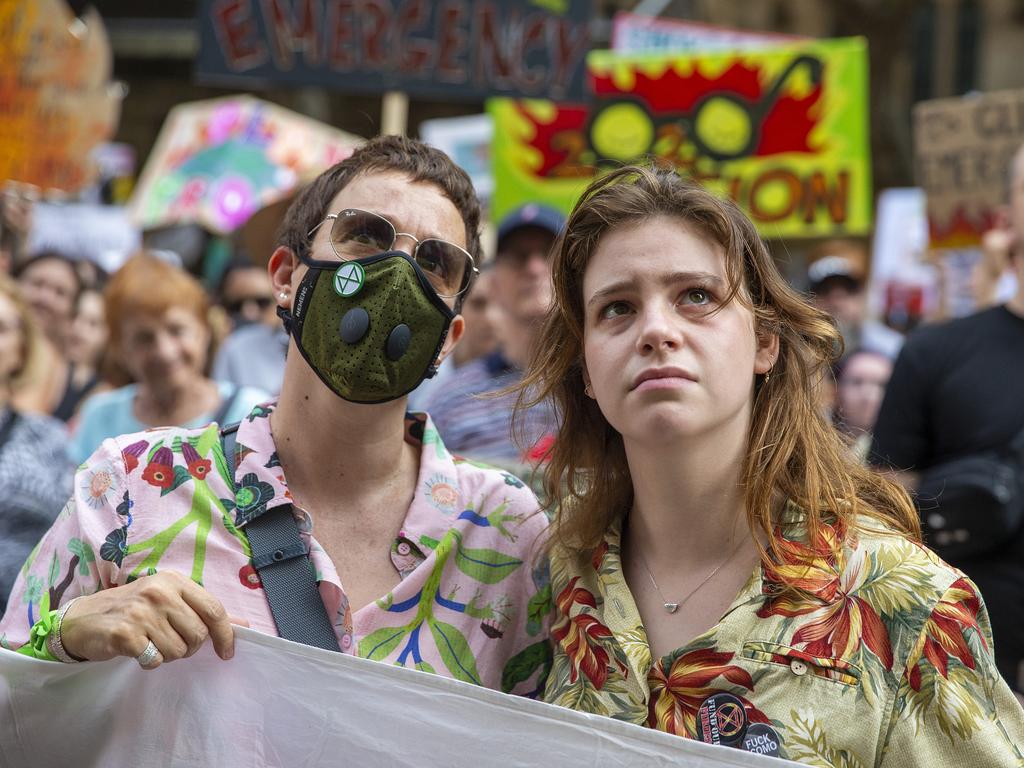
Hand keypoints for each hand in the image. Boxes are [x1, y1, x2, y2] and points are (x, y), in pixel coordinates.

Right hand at [60, 571, 247, 669]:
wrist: (83, 619)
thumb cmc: (134, 610)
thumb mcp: (170, 600)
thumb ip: (204, 611)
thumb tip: (244, 625)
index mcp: (175, 581)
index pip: (214, 609)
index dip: (225, 635)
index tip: (226, 653)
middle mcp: (160, 592)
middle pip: (198, 634)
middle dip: (190, 648)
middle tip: (172, 643)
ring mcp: (141, 612)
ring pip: (178, 650)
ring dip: (169, 655)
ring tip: (152, 644)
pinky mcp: (125, 633)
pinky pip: (155, 660)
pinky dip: (150, 662)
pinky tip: (138, 650)